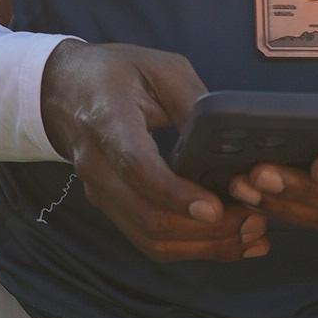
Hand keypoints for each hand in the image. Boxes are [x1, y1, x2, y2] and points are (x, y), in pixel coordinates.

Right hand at [40, 41, 269, 263]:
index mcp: (108, 122)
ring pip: (150, 238)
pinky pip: (149, 240)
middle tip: (254, 222)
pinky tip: (228, 243)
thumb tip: (227, 140)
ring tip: (250, 236)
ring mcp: (102, 193)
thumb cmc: (114, 74)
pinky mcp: (112, 208)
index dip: (175, 193)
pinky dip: (190, 249)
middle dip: (205, 229)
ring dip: (203, 246)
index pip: (137, 168)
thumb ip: (193, 102)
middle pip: (147, 216)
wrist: (63, 90)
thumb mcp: (160, 69)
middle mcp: (98, 167)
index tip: (215, 208)